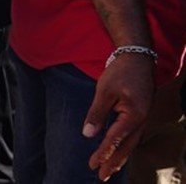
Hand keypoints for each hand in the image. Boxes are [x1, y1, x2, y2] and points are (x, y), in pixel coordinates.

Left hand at [85, 52, 153, 179]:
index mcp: (134, 115)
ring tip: (109, 170)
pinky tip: (117, 152)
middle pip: (126, 147)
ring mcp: (143, 118)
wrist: (138, 58)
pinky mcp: (140, 115)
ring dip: (119, 157)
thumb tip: (88, 135)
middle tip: (101, 177)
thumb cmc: (120, 73)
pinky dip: (124, 147)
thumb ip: (96, 113)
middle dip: (113, 162)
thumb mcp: (104, 91)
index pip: (115, 139)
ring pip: (131, 143)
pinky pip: (132, 136)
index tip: (93, 165)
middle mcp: (142, 120)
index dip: (103, 153)